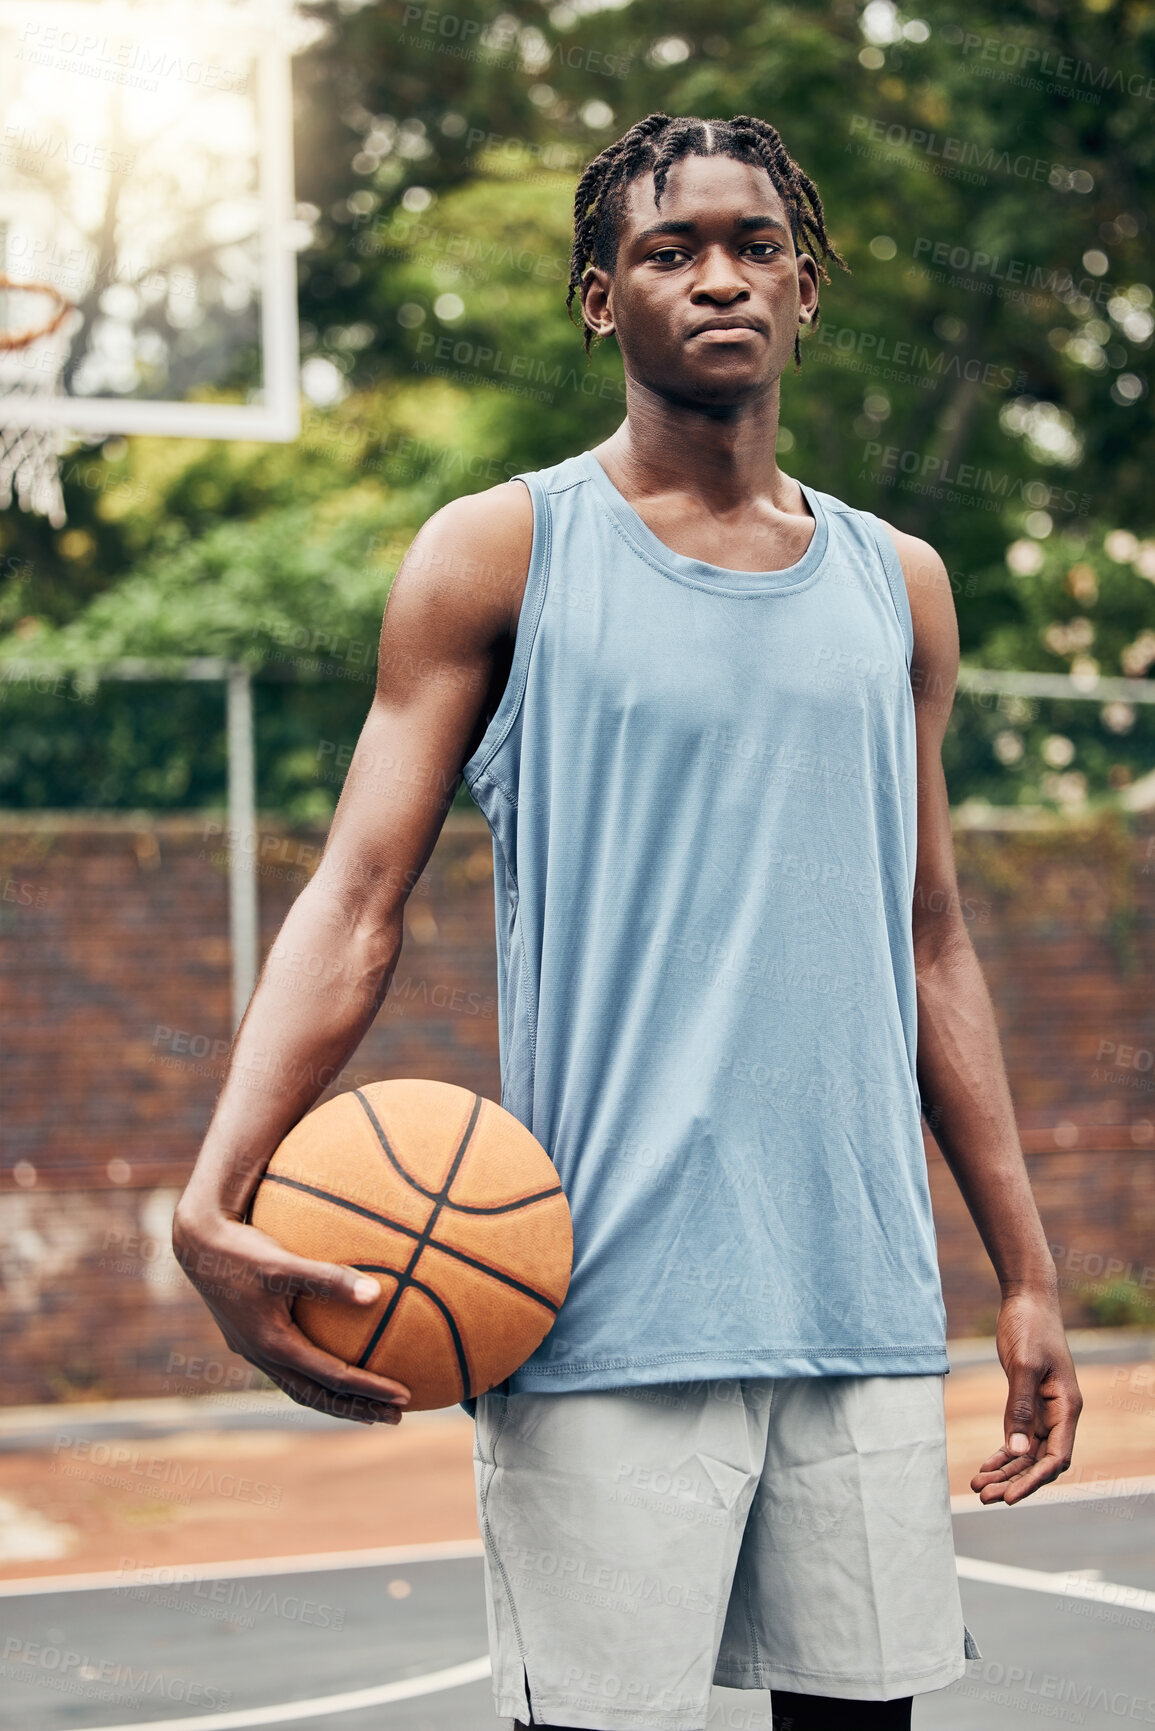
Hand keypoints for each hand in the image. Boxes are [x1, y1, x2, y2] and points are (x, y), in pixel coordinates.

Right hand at [172, 1206, 410, 1423]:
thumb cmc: (243, 1251)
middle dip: (358, 1409)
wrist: (197, 1245)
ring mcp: (255, 1351)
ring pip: (302, 1389)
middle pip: (318, 1396)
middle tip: (396, 1417)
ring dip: (337, 1400)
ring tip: (371, 1406)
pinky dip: (317, 1379)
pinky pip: (291, 1370)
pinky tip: (333, 1367)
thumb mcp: (285, 1263)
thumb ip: (329, 1278)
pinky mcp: (252, 1339)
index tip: (404, 1396)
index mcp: (275, 1345)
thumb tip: (377, 1294)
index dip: (370, 1389)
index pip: (333, 1378)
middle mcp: (264, 1356)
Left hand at [970, 1289, 1081, 1504]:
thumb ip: (1020, 1407)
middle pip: (1039, 1461)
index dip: (1034, 1480)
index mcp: (1067, 1407)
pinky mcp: (1027, 1401)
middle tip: (983, 1496)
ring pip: (1026, 1452)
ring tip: (977, 1486)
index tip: (1010, 1497)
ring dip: (1004, 1471)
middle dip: (1013, 1481)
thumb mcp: (1024, 1365)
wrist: (1026, 1298)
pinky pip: (1017, 1436)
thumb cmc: (1030, 1326)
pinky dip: (1002, 1453)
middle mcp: (1059, 1413)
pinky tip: (985, 1466)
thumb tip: (1016, 1451)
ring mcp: (1044, 1409)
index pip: (1056, 1458)